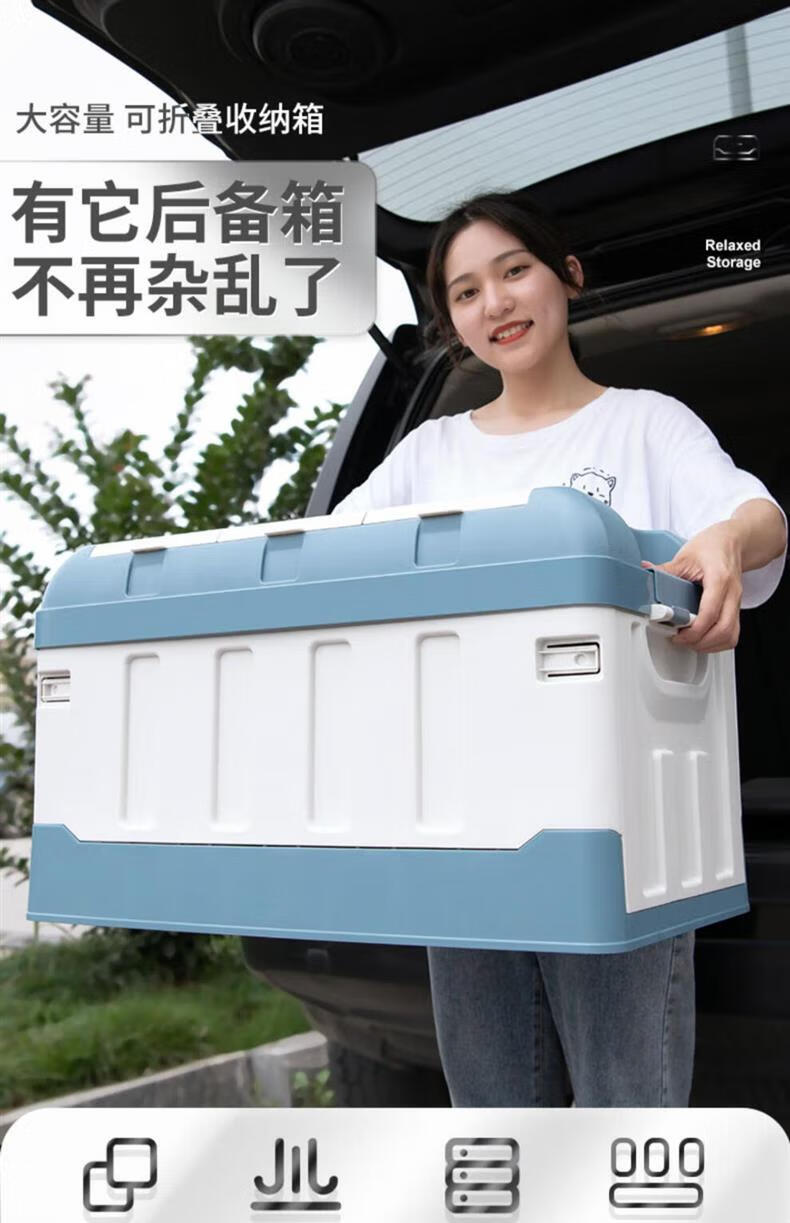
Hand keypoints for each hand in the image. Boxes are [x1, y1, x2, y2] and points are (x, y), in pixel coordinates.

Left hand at [642, 522, 742, 651]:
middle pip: (724, 629)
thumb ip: (666, 570)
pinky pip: (733, 634)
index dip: (694, 630)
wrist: (732, 541)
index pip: (710, 613)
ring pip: (731, 636)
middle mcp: (732, 593)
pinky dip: (718, 642)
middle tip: (681, 641)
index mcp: (719, 579)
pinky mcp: (736, 608)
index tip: (678, 635)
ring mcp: (737, 602)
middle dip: (701, 642)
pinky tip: (703, 639)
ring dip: (711, 645)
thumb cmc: (712, 546)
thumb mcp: (686, 556)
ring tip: (691, 642)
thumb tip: (644, 574)